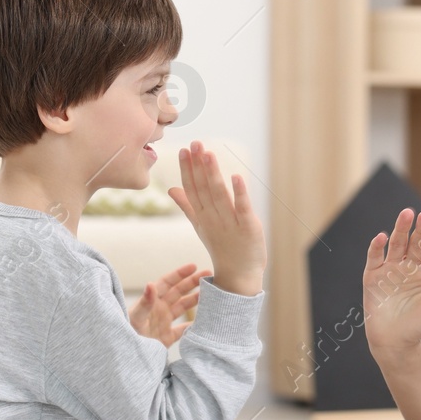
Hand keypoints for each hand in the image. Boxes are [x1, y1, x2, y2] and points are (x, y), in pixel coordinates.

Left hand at [129, 263, 208, 345]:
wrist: (125, 357)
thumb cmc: (126, 334)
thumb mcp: (135, 317)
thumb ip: (145, 302)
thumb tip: (151, 284)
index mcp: (151, 301)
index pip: (167, 283)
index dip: (180, 274)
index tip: (194, 267)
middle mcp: (158, 310)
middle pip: (178, 292)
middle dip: (192, 282)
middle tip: (209, 274)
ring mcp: (163, 323)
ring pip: (182, 308)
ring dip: (195, 300)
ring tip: (211, 294)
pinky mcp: (166, 338)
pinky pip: (183, 330)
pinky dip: (193, 326)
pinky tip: (204, 322)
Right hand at [167, 141, 265, 295]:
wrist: (238, 276)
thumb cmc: (221, 247)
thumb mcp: (200, 226)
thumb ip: (187, 206)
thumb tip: (171, 189)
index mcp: (201, 216)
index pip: (191, 189)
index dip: (187, 170)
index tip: (184, 150)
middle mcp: (213, 218)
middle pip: (203, 189)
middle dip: (198, 166)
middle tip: (195, 144)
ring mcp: (230, 223)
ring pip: (219, 196)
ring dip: (213, 174)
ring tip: (208, 154)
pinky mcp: (249, 228)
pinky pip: (243, 209)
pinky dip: (240, 193)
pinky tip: (236, 176)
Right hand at [363, 208, 420, 356]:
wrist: (393, 342)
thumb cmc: (417, 328)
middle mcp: (410, 268)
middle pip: (416, 243)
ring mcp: (391, 269)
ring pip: (397, 244)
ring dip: (401, 229)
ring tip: (407, 214)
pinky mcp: (373, 276)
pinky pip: (375, 257)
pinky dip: (377, 247)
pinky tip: (382, 237)